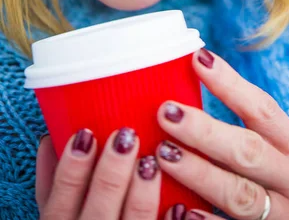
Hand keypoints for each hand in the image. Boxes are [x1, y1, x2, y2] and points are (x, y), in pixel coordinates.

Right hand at [36, 127, 161, 218]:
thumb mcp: (57, 215)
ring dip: (142, 195)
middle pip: (97, 213)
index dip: (72, 169)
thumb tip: (50, 139)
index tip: (86, 134)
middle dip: (110, 174)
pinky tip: (180, 206)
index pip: (60, 202)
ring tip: (151, 161)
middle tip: (125, 137)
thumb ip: (53, 183)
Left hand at [155, 49, 288, 219]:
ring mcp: (283, 217)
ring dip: (199, 173)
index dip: (229, 83)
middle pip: (248, 152)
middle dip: (205, 132)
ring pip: (239, 195)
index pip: (262, 110)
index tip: (198, 59)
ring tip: (162, 154)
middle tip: (167, 112)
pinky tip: (180, 209)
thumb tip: (194, 93)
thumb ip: (252, 130)